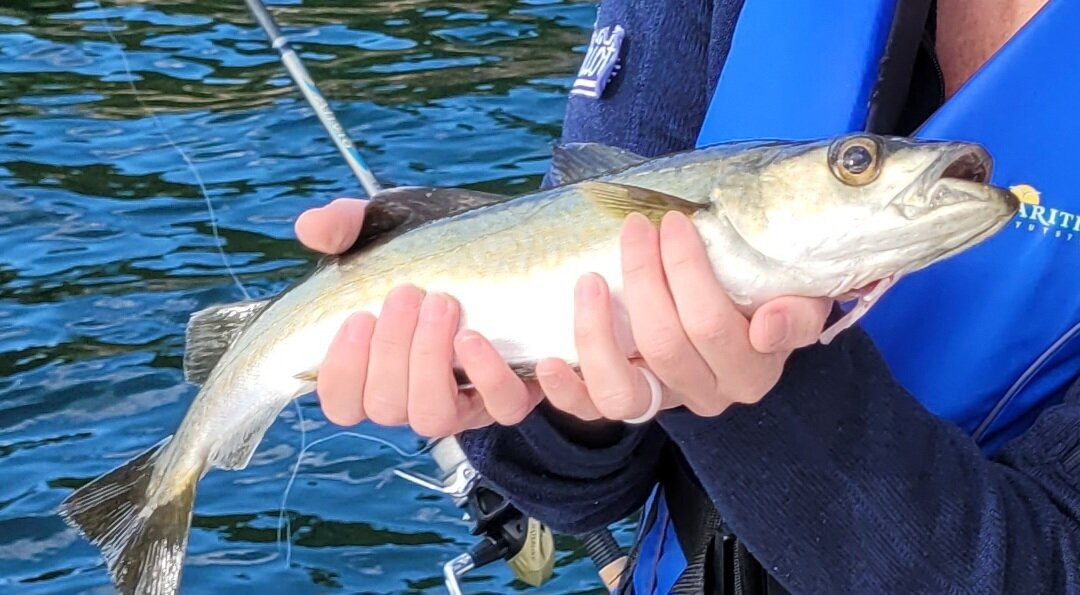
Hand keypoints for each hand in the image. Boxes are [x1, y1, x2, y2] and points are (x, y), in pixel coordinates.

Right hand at [295, 199, 544, 436]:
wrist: (515, 246)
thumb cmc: (439, 247)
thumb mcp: (389, 230)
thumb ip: (345, 227)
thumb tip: (310, 227)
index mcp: (378, 369)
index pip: (342, 403)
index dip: (341, 372)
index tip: (358, 318)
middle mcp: (415, 395)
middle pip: (384, 406)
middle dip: (390, 350)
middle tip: (408, 292)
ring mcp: (463, 401)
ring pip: (433, 417)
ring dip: (430, 361)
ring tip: (442, 304)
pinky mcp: (510, 393)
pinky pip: (503, 407)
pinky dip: (491, 377)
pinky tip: (478, 337)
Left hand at [534, 212, 831, 420]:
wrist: (750, 317)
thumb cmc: (767, 294)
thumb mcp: (800, 297)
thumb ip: (798, 313)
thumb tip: (770, 324)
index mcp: (752, 370)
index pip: (712, 324)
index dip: (687, 271)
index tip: (673, 222)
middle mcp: (708, 395)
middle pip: (664, 344)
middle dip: (643, 277)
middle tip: (636, 228)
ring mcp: (663, 403)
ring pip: (623, 389)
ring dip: (597, 332)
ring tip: (590, 280)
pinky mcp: (626, 403)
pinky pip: (591, 410)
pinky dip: (567, 391)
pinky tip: (549, 361)